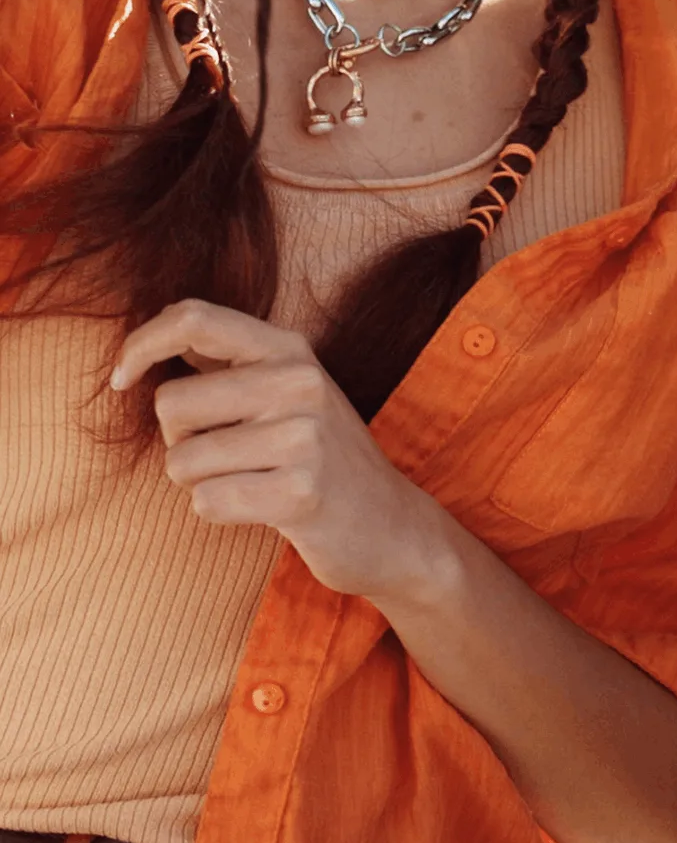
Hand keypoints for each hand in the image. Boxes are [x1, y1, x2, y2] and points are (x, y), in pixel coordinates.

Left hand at [111, 299, 444, 601]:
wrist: (389, 524)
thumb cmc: (319, 455)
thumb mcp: (286, 388)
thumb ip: (228, 360)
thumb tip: (155, 335)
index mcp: (287, 346)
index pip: (192, 318)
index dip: (141, 345)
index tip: (121, 380)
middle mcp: (297, 380)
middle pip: (171, 403)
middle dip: (178, 441)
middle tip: (225, 454)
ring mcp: (304, 435)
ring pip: (182, 461)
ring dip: (199, 482)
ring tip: (249, 479)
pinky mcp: (301, 492)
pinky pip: (206, 502)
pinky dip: (218, 511)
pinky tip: (260, 506)